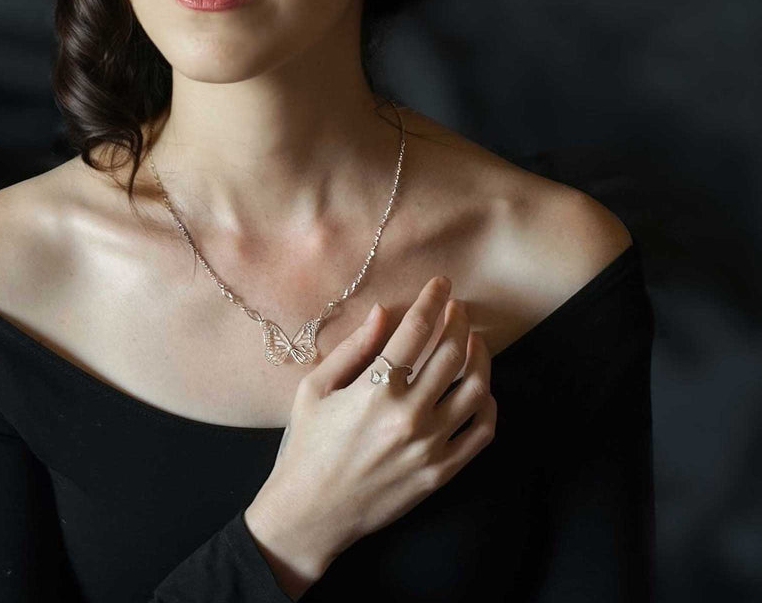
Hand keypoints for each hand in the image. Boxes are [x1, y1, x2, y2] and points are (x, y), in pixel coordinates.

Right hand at [247, 276, 496, 581]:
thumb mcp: (315, 388)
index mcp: (375, 390)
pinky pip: (481, 433)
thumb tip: (383, 311)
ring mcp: (430, 446)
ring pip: (476, 389)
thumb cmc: (308, 444)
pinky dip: (488, 404)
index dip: (432, 300)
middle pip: (453, 353)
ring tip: (472, 341)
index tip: (442, 283)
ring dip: (479, 357)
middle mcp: (409, 415)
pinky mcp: (441, 473)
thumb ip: (353, 348)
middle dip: (460, 321)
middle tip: (458, 307)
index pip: (417, 330)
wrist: (312, 513)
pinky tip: (480, 389)